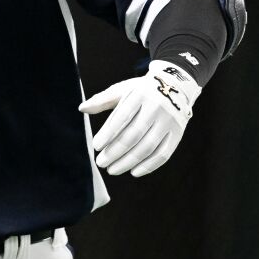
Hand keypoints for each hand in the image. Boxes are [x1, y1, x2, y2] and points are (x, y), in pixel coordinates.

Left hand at [80, 60, 200, 177]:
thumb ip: (102, 100)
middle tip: (100, 162)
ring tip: (112, 169)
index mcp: (139, 95)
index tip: (95, 146)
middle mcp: (156, 108)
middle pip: (134, 135)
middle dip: (115, 151)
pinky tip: (134, 172)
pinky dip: (149, 166)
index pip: (122, 118)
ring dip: (128, 162)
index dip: (108, 134)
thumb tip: (82, 108)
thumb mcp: (122, 89)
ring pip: (148, 147)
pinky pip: (164, 154)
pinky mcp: (177, 133)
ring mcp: (168, 122)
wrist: (176, 86)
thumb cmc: (141, 90)